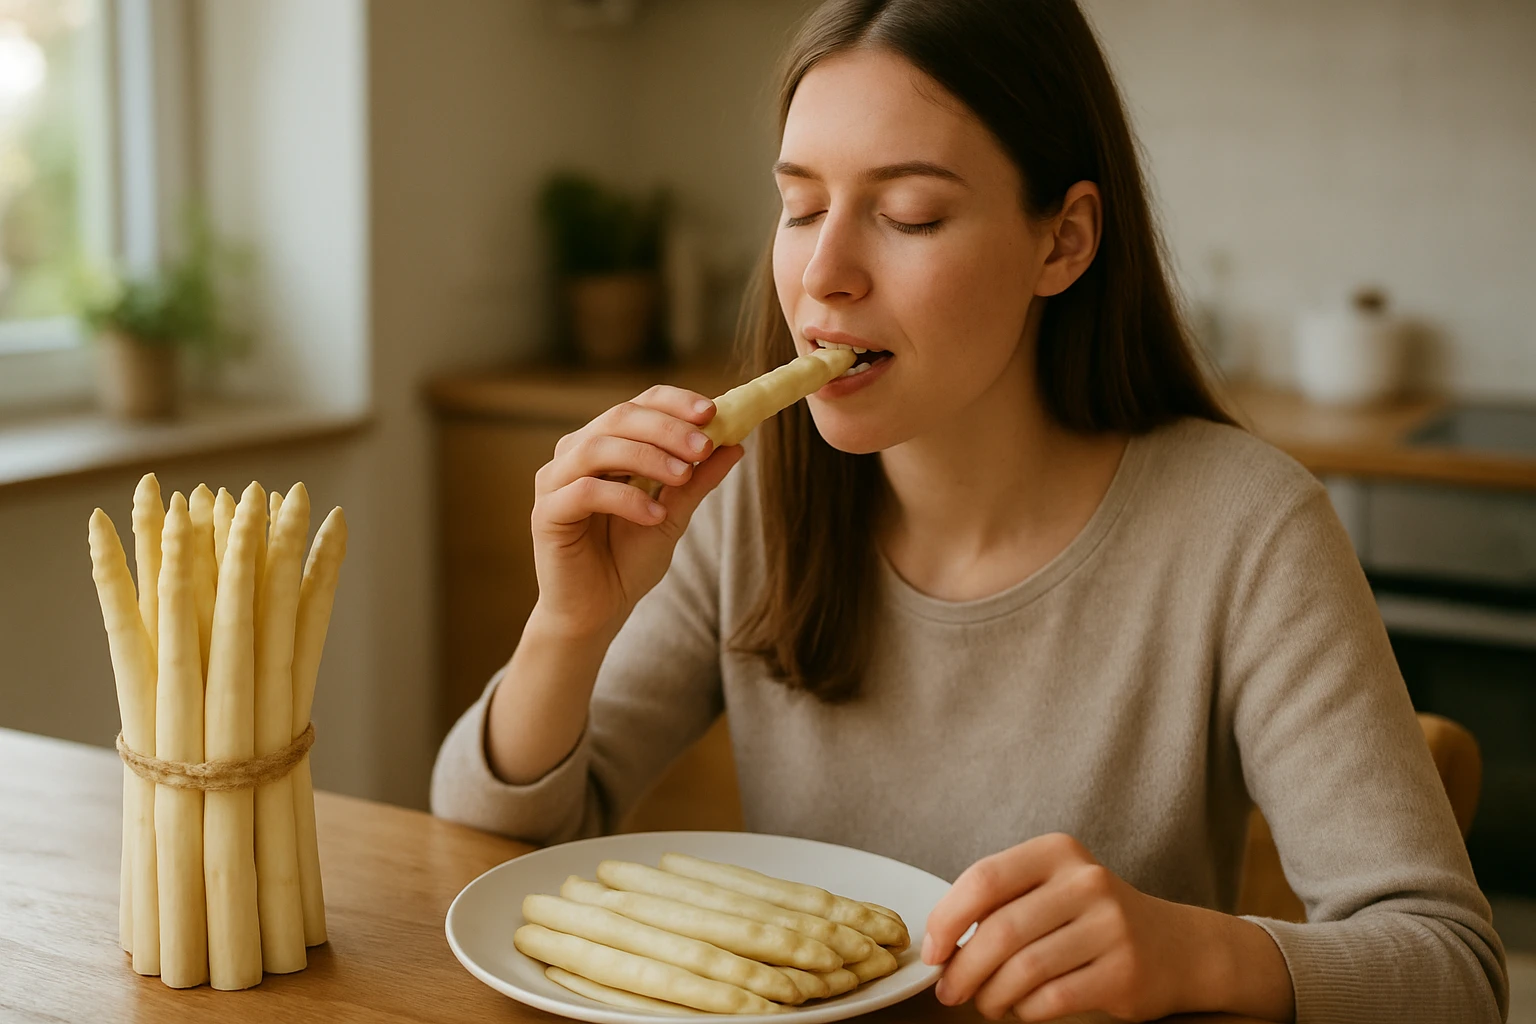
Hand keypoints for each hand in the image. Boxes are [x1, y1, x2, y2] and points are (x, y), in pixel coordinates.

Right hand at [529, 385, 743, 639]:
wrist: (598, 612)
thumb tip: (735, 444)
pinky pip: (584, 492)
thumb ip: (697, 481)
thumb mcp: (673, 516)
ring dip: (647, 456)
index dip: (674, 403)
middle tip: (704, 445)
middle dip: (666, 428)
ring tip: (684, 475)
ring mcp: (555, 481)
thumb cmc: (628, 561)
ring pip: (599, 448)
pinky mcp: (546, 513)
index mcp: (605, 445)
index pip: (638, 404)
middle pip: (618, 417)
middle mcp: (575, 454)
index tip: (713, 412)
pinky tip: (655, 514)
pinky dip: (624, 498)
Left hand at [922, 833, 1294, 1022]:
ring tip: (985, 1002)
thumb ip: (1002, 902)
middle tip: (949, 991)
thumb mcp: (1053, 888)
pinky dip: (1026, 1010)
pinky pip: (1053, 999)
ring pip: (1025, 970)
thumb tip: (940, 943)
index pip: (984, 879)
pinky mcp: (1124, 971)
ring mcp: (1110, 926)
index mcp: (1057, 852)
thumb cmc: (1092, 918)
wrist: (1178, 947)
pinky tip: (1022, 1009)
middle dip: (964, 968)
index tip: (932, 951)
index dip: (947, 918)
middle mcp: (1086, 882)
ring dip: (992, 995)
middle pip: (1001, 931)